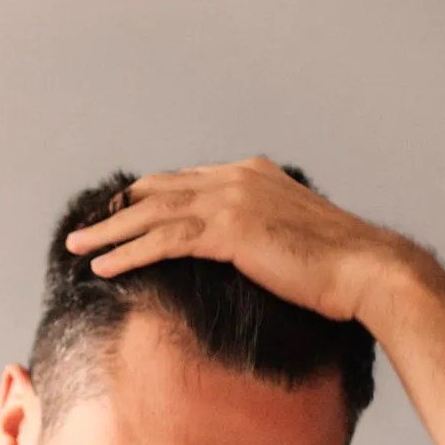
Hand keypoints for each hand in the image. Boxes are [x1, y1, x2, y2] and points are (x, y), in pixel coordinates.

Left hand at [64, 156, 409, 323]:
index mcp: (250, 174)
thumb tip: (245, 254)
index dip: (144, 199)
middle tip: (82, 229)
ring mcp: (232, 201)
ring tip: (76, 248)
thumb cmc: (338, 267)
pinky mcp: (229, 231)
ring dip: (109, 232)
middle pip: (157, 191)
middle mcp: (237, 178)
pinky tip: (103, 267)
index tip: (116, 216)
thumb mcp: (292, 238)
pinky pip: (163, 240)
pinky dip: (128, 253)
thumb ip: (261, 232)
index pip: (182, 181)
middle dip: (115, 211)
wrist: (368, 270)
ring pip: (152, 214)